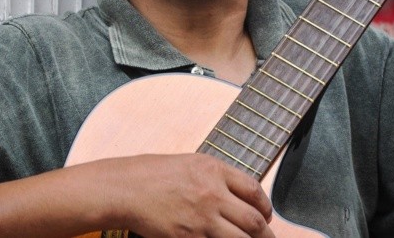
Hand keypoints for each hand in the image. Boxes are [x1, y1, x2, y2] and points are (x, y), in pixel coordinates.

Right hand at [101, 153, 274, 237]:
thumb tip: (239, 194)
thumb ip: (216, 177)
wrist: (125, 189)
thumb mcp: (190, 164)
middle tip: (267, 237)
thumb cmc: (152, 174)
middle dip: (266, 233)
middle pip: (254, 220)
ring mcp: (202, 218)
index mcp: (214, 170)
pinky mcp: (190, 237)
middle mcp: (213, 193)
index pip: (254, 190)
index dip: (265, 206)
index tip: (266, 214)